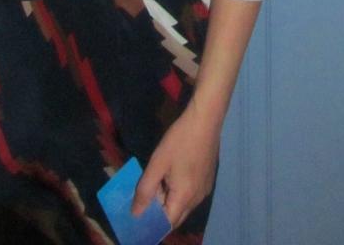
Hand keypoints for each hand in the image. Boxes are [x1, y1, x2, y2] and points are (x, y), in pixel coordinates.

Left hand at [131, 100, 220, 231]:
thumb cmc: (180, 140)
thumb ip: (145, 190)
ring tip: (158, 181)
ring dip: (169, 201)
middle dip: (160, 211)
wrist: (205, 119)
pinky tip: (172, 174)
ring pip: (184, 205)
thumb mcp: (157, 164)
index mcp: (185, 198)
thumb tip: (136, 213)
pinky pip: (191, 195)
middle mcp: (198, 199)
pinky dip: (179, 192)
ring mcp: (205, 189)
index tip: (140, 212)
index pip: (167, 223)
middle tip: (146, 194)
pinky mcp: (208, 179)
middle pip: (176, 216)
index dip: (152, 221)